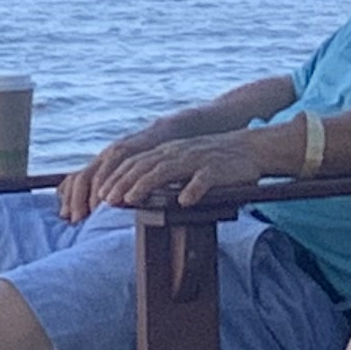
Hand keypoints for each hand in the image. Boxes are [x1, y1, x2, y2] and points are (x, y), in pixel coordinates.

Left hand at [75, 120, 265, 216]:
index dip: (116, 178)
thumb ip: (161, 172)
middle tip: (106, 200)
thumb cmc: (214, 160)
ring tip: (131, 199)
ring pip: (167, 170)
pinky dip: (193, 189)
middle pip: (144, 166)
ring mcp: (197, 159)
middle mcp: (178, 153)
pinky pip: (204, 179)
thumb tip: (133, 193)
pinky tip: (184, 202)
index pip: (136, 162)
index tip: (100, 196)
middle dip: (123, 183)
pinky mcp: (218, 168)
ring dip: (146, 184)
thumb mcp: (183, 161)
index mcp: (168, 151)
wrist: (250, 147)